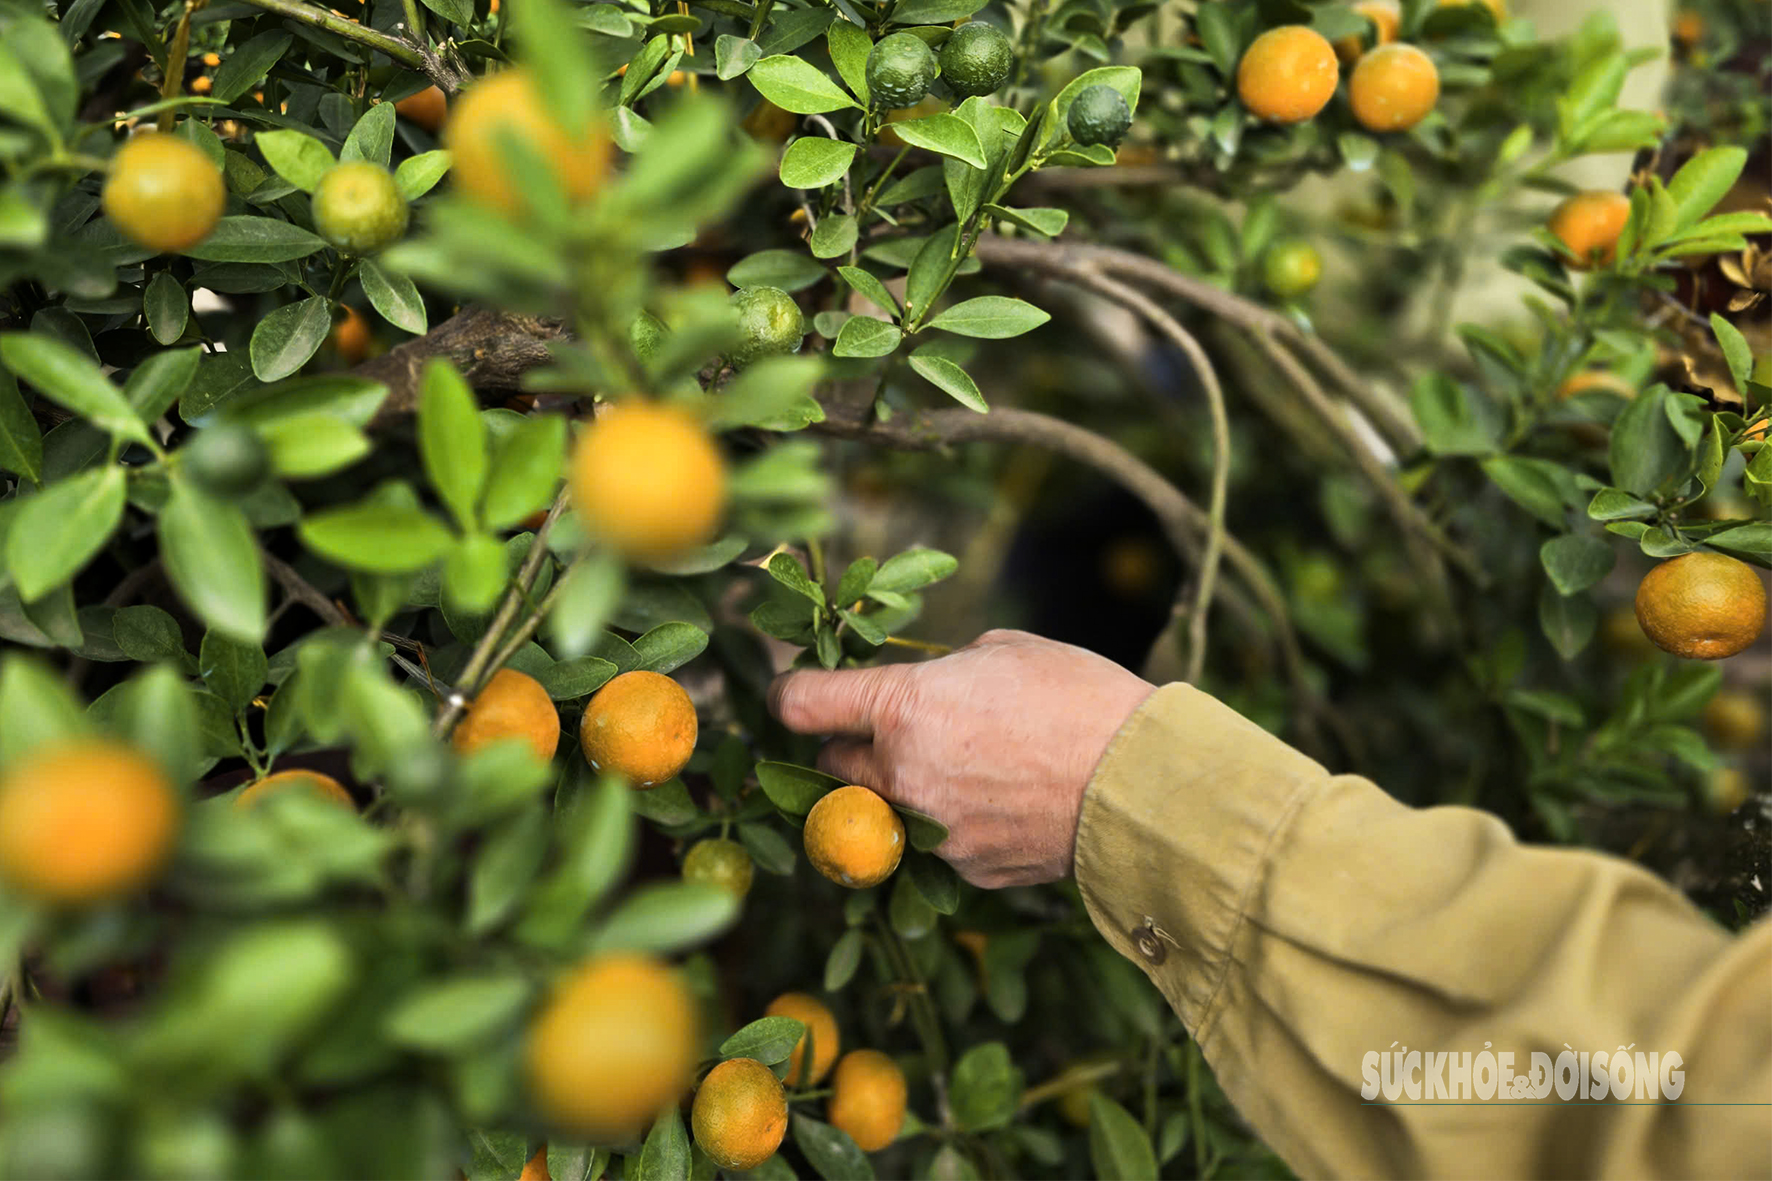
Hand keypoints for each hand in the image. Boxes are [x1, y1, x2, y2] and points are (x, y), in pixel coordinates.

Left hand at [767, 629, 1154, 886]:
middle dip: (852, 743)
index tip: (794, 691)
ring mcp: (929, 832)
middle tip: (890, 726)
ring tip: (954, 766)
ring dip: (896, 788)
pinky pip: (931, 844)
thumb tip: (929, 685)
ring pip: (879, 810)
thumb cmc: (1081, 700)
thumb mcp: (1006, 652)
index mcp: (903, 707)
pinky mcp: (964, 870)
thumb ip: (946, 671)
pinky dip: (946, 824)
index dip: (790, 692)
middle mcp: (901, 775)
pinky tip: (995, 801)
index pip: (801, 703)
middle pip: (832, 762)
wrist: (1145, 785)